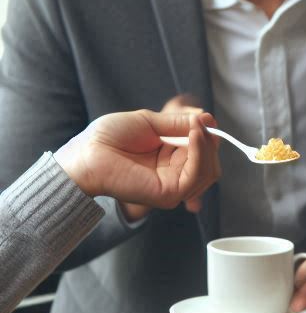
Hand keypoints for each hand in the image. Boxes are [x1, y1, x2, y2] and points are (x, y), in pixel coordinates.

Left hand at [54, 103, 219, 220]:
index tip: (204, 119)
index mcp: (171, 162)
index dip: (207, 137)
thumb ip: (178, 124)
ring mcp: (174, 188)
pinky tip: (194, 136)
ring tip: (198, 126)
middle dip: (210, 142)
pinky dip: (201, 154)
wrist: (88, 152)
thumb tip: (208, 119)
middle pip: (210, 165)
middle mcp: (176, 177)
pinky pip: (196, 175)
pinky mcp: (169, 193)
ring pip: (208, 171)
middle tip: (201, 122)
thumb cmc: (109, 138)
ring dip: (207, 146)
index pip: (203, 154)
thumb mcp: (150, 122)